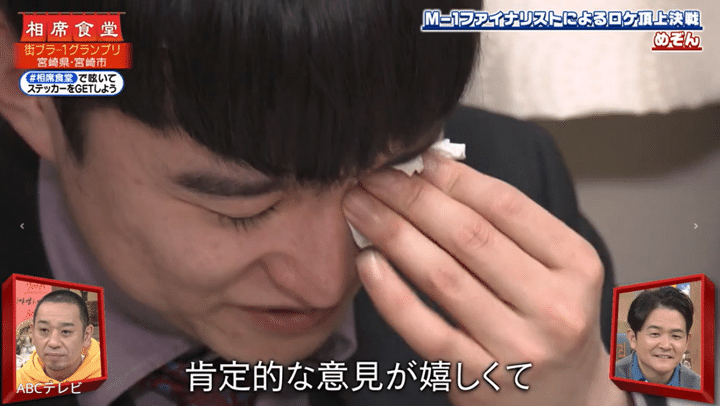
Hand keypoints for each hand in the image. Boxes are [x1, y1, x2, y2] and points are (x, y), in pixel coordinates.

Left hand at [342, 152, 629, 405]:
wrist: (564, 400)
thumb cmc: (548, 321)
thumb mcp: (553, 269)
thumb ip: (507, 226)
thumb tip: (436, 173)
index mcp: (576, 265)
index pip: (508, 207)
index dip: (456, 179)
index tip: (420, 160)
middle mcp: (553, 307)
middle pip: (469, 237)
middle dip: (412, 199)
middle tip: (375, 177)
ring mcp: (517, 347)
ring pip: (441, 277)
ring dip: (392, 234)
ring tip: (360, 208)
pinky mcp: (479, 378)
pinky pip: (424, 328)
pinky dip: (390, 292)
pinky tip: (367, 262)